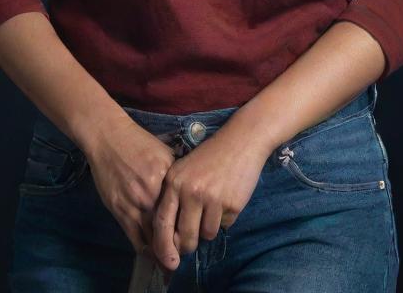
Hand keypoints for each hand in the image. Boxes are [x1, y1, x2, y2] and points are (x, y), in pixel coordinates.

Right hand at [84, 114, 179, 267]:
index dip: (190, 230)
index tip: (194, 238)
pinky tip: (152, 253)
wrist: (109, 138)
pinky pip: (134, 238)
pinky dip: (144, 249)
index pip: (183, 214)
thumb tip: (192, 191)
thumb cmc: (139, 143)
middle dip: (178, 247)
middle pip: (170, 231)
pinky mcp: (118, 210)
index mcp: (167, 181)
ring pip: (152, 240)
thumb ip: (177, 175)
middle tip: (183, 255)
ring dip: (162, 254)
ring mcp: (133, 205)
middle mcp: (151, 196)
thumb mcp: (166, 154)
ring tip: (169, 261)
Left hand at [149, 126, 267, 272]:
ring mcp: (211, 198)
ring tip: (213, 206)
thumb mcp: (185, 171)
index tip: (167, 260)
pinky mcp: (231, 204)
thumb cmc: (210, 157)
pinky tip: (227, 198)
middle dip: (188, 246)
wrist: (240, 141)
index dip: (162, 246)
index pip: (161, 222)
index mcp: (173, 181)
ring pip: (206, 234)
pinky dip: (225, 218)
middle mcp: (189, 190)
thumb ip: (175, 199)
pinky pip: (225, 225)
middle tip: (192, 242)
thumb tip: (172, 238)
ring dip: (209, 228)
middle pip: (184, 237)